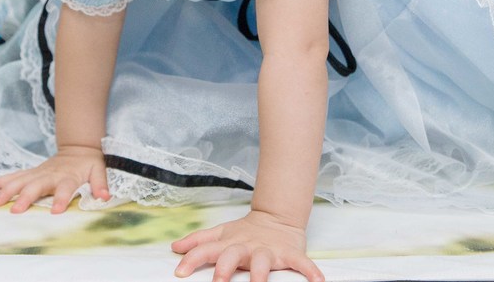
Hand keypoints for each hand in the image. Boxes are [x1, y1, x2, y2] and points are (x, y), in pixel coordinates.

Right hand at [0, 145, 108, 213]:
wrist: (77, 148)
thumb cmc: (88, 163)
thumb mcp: (99, 171)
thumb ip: (100, 184)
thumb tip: (104, 196)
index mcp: (67, 176)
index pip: (65, 188)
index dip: (61, 198)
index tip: (55, 211)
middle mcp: (50, 175)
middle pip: (36, 186)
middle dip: (25, 197)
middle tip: (14, 210)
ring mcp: (38, 173)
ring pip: (19, 181)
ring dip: (5, 191)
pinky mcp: (30, 173)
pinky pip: (12, 177)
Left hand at [172, 210, 323, 281]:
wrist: (277, 218)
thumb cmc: (245, 232)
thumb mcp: (220, 234)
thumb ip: (198, 242)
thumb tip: (175, 247)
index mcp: (228, 243)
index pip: (207, 250)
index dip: (192, 259)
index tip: (179, 272)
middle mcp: (246, 247)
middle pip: (233, 254)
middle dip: (225, 268)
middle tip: (218, 281)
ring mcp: (268, 250)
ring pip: (264, 260)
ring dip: (261, 273)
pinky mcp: (290, 253)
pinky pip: (301, 262)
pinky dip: (310, 270)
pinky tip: (318, 281)